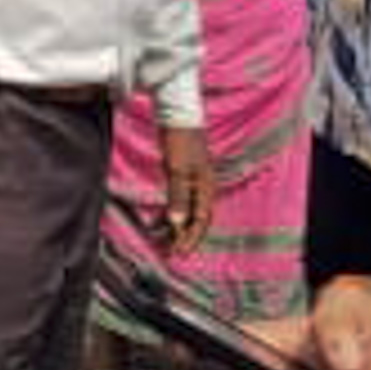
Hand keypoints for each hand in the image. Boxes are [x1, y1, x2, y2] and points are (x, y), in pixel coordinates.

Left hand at [154, 124, 214, 254]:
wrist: (178, 115)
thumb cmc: (180, 141)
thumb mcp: (178, 170)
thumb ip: (179, 196)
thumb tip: (178, 223)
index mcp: (206, 188)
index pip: (201, 221)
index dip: (190, 238)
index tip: (179, 253)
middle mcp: (203, 188)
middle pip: (197, 220)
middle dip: (187, 238)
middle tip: (174, 254)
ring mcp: (193, 181)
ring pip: (189, 211)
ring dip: (180, 228)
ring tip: (168, 243)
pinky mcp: (183, 175)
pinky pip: (181, 201)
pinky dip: (174, 213)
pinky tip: (164, 221)